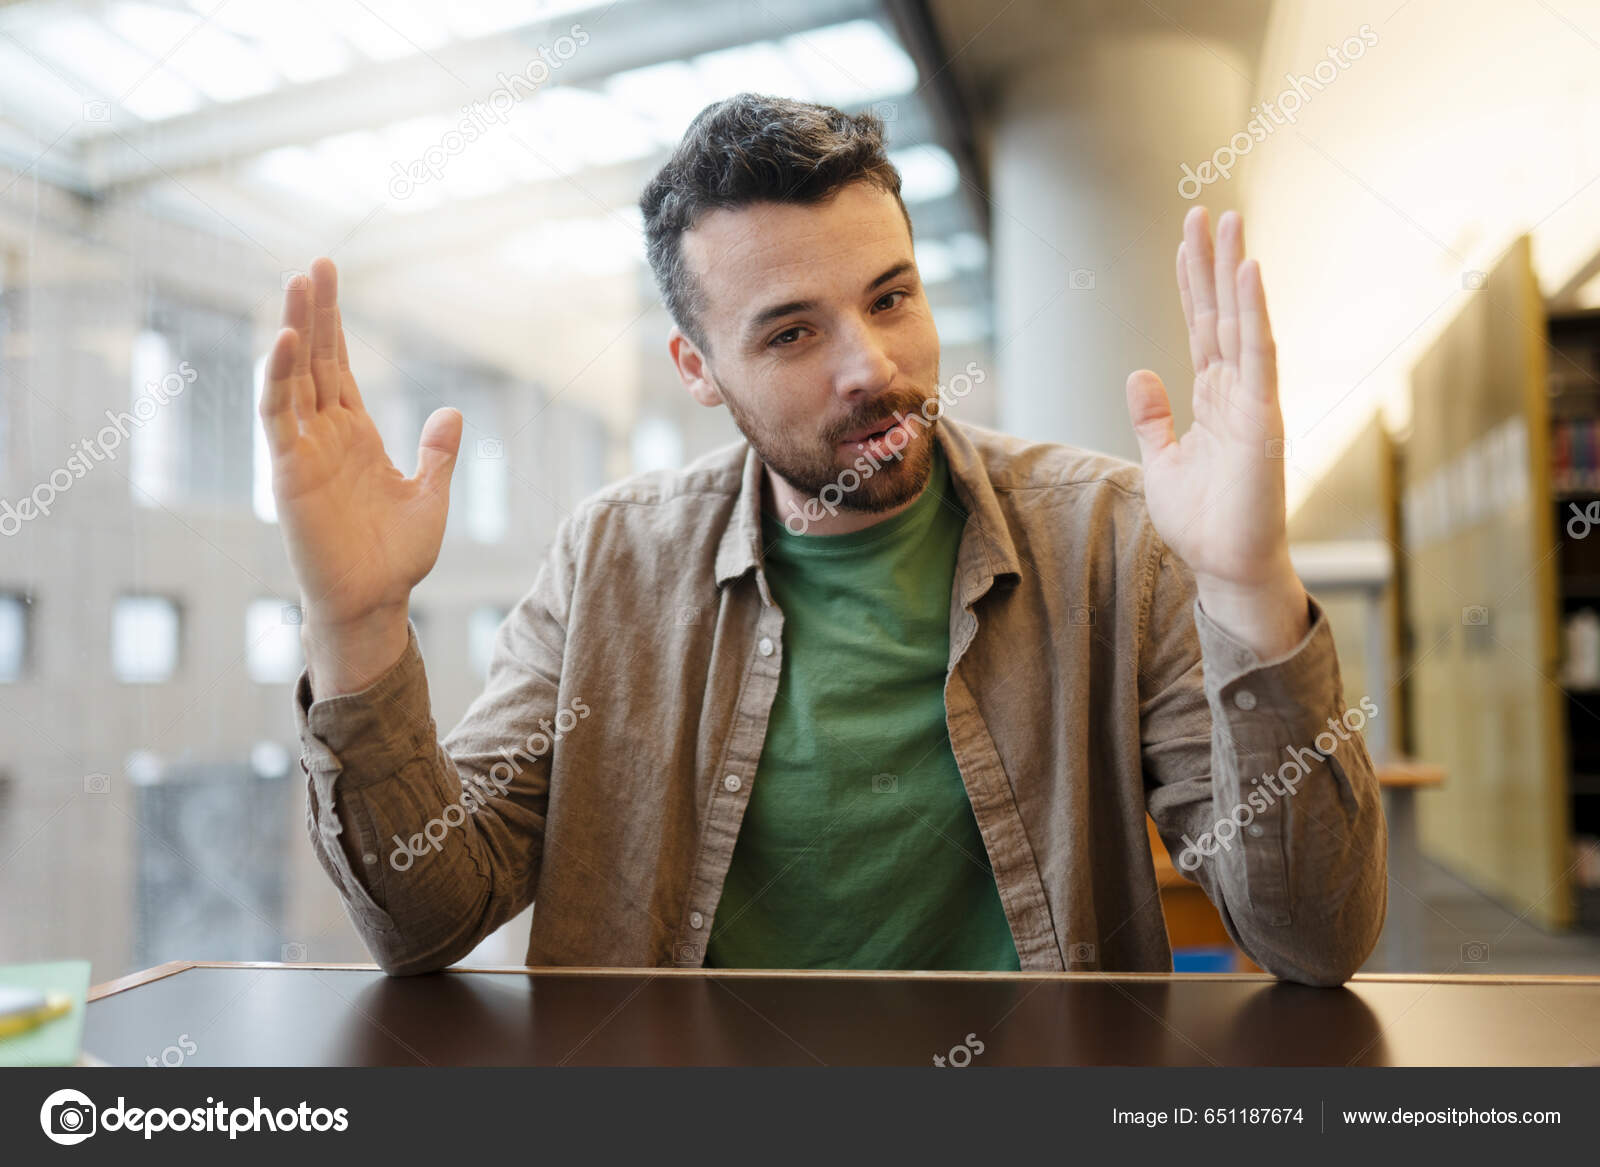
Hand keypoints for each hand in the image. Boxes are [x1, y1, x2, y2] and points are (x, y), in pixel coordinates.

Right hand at [260, 257, 461, 690]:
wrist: (375, 602)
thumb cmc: (395, 558)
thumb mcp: (429, 496)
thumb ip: (437, 454)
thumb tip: (450, 410)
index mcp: (356, 436)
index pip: (338, 368)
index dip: (333, 326)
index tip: (330, 280)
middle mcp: (325, 436)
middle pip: (314, 361)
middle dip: (314, 313)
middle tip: (316, 264)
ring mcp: (304, 451)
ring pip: (292, 377)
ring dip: (292, 331)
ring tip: (298, 284)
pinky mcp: (290, 471)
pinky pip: (279, 416)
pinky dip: (278, 378)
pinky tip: (284, 341)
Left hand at [1123, 207, 1307, 656]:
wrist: (1226, 567)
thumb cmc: (1203, 521)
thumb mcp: (1162, 460)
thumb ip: (1153, 416)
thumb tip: (1140, 372)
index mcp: (1212, 398)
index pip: (1200, 328)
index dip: (1193, 284)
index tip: (1187, 240)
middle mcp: (1235, 390)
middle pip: (1220, 313)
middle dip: (1212, 263)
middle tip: (1207, 212)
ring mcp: (1252, 400)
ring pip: (1242, 323)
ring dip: (1236, 272)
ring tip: (1231, 223)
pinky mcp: (1263, 418)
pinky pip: (1259, 355)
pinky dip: (1254, 313)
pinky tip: (1249, 273)